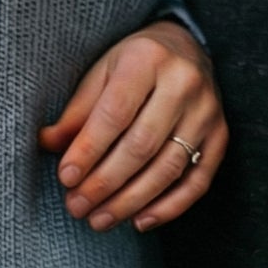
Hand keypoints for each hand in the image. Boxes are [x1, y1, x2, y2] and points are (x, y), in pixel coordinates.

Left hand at [35, 21, 223, 231]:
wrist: (186, 46)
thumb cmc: (133, 62)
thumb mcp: (101, 72)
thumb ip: (78, 111)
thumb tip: (47, 144)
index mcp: (147, 58)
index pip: (115, 113)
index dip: (89, 149)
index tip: (66, 177)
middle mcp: (183, 84)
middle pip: (142, 145)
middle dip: (106, 183)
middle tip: (77, 206)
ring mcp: (206, 112)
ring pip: (169, 168)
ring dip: (131, 201)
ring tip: (99, 219)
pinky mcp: (220, 136)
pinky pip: (198, 181)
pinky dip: (169, 207)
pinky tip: (140, 220)